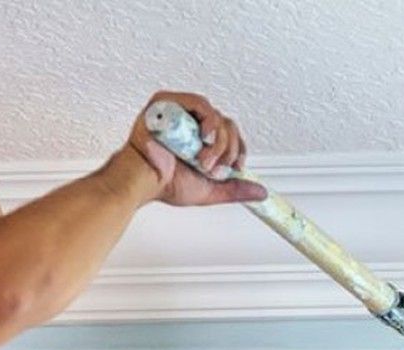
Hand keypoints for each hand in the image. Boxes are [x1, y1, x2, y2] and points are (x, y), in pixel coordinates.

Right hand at [122, 90, 267, 206]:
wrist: (142, 182)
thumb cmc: (165, 184)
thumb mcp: (209, 189)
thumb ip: (234, 189)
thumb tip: (261, 193)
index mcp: (200, 138)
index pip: (230, 133)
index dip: (238, 149)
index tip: (234, 167)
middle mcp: (192, 123)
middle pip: (228, 125)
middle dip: (228, 150)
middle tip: (213, 168)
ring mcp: (180, 112)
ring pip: (217, 116)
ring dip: (218, 141)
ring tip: (203, 160)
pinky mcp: (167, 103)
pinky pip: (198, 102)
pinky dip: (208, 120)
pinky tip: (203, 137)